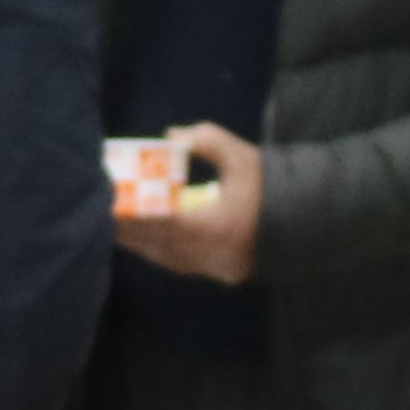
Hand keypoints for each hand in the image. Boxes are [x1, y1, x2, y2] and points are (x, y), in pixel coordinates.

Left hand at [110, 120, 262, 284]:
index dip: (134, 215)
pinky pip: (180, 265)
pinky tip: (144, 241)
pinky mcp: (219, 274)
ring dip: (141, 243)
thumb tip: (171, 135)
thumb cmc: (270, 188)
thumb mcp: (242, 157)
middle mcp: (212, 254)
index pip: (163, 222)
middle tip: (103, 212)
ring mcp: (215, 268)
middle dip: (129, 230)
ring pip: (166, 258)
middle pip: (158, 244)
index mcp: (216, 226)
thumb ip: (208, 139)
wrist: (306, 222)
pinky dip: (159, 252)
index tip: (111, 203)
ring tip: (115, 226)